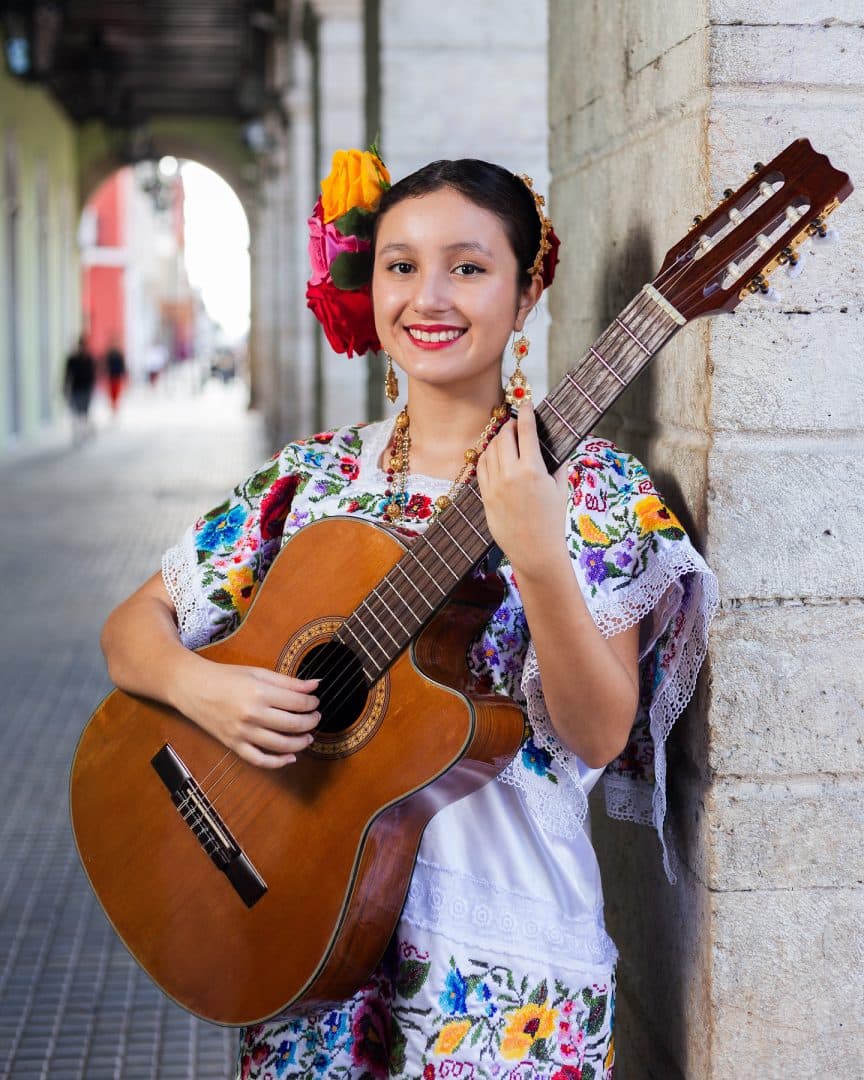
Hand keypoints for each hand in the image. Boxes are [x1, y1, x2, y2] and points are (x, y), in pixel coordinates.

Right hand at [173, 655, 320, 768]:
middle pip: (292, 725)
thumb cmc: (226, 677)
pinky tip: (291, 757)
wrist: (192, 687)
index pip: (297, 703)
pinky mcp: (233, 745)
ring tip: (308, 736)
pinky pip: (259, 760)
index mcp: (259, 693)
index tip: (315, 702)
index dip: (312, 704)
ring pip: (280, 745)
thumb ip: (288, 681)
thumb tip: (315, 685)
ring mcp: (242, 733)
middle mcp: (251, 715)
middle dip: (310, 722)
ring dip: (300, 742)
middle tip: (316, 718)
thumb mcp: (258, 673)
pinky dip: (278, 762)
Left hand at [476, 400, 570, 579]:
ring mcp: (495, 485)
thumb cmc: (552, 520)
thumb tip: (555, 444)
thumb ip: (557, 463)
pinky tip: (494, 455)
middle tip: (517, 425)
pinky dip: (487, 455)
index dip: (526, 413)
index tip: (527, 404)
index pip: (526, 430)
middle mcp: (511, 474)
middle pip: (504, 436)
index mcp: (533, 470)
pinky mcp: (485, 495)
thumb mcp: (561, 488)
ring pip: (490, 449)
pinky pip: (481, 467)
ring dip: (498, 439)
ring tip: (507, 439)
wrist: (534, 550)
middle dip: (511, 426)